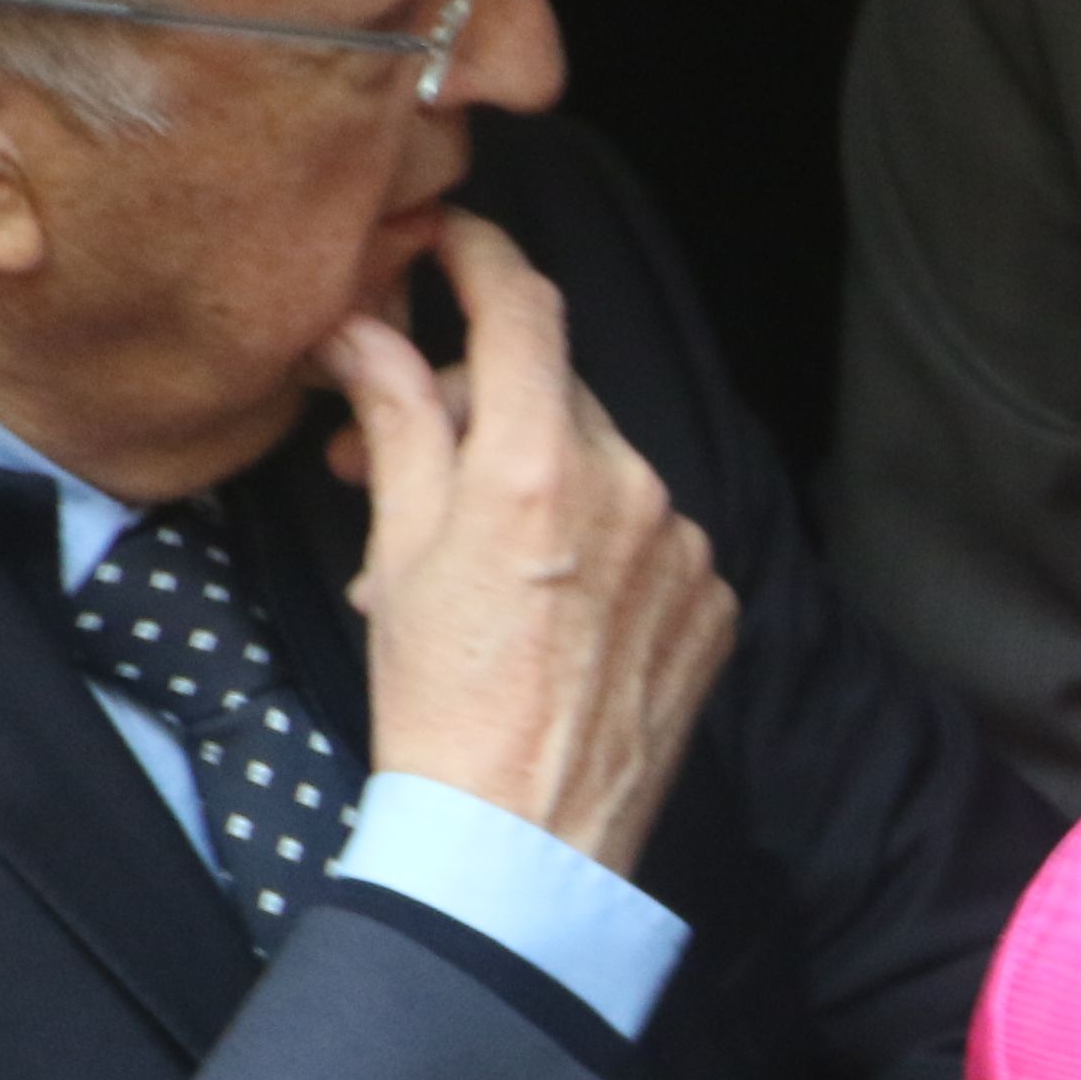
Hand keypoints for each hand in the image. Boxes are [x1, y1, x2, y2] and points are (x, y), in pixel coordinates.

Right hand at [322, 210, 736, 878]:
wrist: (521, 837)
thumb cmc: (441, 699)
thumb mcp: (398, 546)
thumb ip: (397, 420)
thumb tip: (366, 327)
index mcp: (540, 464)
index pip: (523, 306)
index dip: (481, 255)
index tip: (446, 241)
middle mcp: (632, 489)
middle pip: (552, 389)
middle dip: (469, 401)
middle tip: (387, 451)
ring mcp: (685, 548)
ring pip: (599, 463)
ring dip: (529, 478)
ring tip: (461, 555)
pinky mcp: (715, 604)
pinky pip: (647, 534)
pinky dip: (594, 542)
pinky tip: (540, 601)